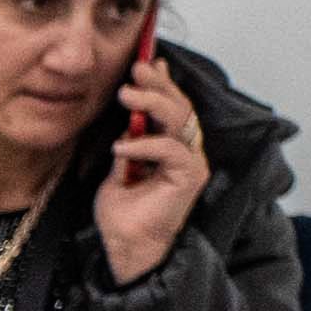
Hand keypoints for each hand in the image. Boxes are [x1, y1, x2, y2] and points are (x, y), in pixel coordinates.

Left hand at [94, 46, 202, 286]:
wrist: (126, 248)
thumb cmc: (122, 214)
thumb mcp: (119, 167)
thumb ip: (128, 140)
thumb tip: (129, 114)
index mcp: (171, 146)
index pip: (172, 106)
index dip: (161, 82)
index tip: (145, 62)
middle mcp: (186, 149)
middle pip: (179, 106)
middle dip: (158, 83)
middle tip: (136, 68)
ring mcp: (191, 161)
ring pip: (180, 119)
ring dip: (153, 102)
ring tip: (126, 94)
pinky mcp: (189, 175)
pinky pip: (170, 149)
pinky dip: (144, 144)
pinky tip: (120, 146)